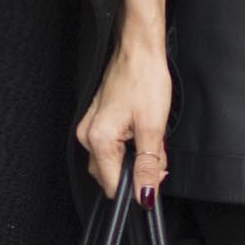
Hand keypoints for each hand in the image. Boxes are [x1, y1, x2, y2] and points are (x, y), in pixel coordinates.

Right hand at [75, 28, 172, 201]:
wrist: (138, 49)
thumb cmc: (144, 79)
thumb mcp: (153, 128)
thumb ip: (148, 166)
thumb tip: (145, 195)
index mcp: (99, 140)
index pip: (113, 186)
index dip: (137, 187)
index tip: (156, 176)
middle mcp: (87, 136)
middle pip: (111, 176)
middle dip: (136, 171)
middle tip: (157, 152)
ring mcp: (89, 128)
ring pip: (112, 161)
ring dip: (133, 159)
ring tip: (148, 136)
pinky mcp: (96, 121)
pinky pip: (111, 147)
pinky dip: (128, 147)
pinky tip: (140, 131)